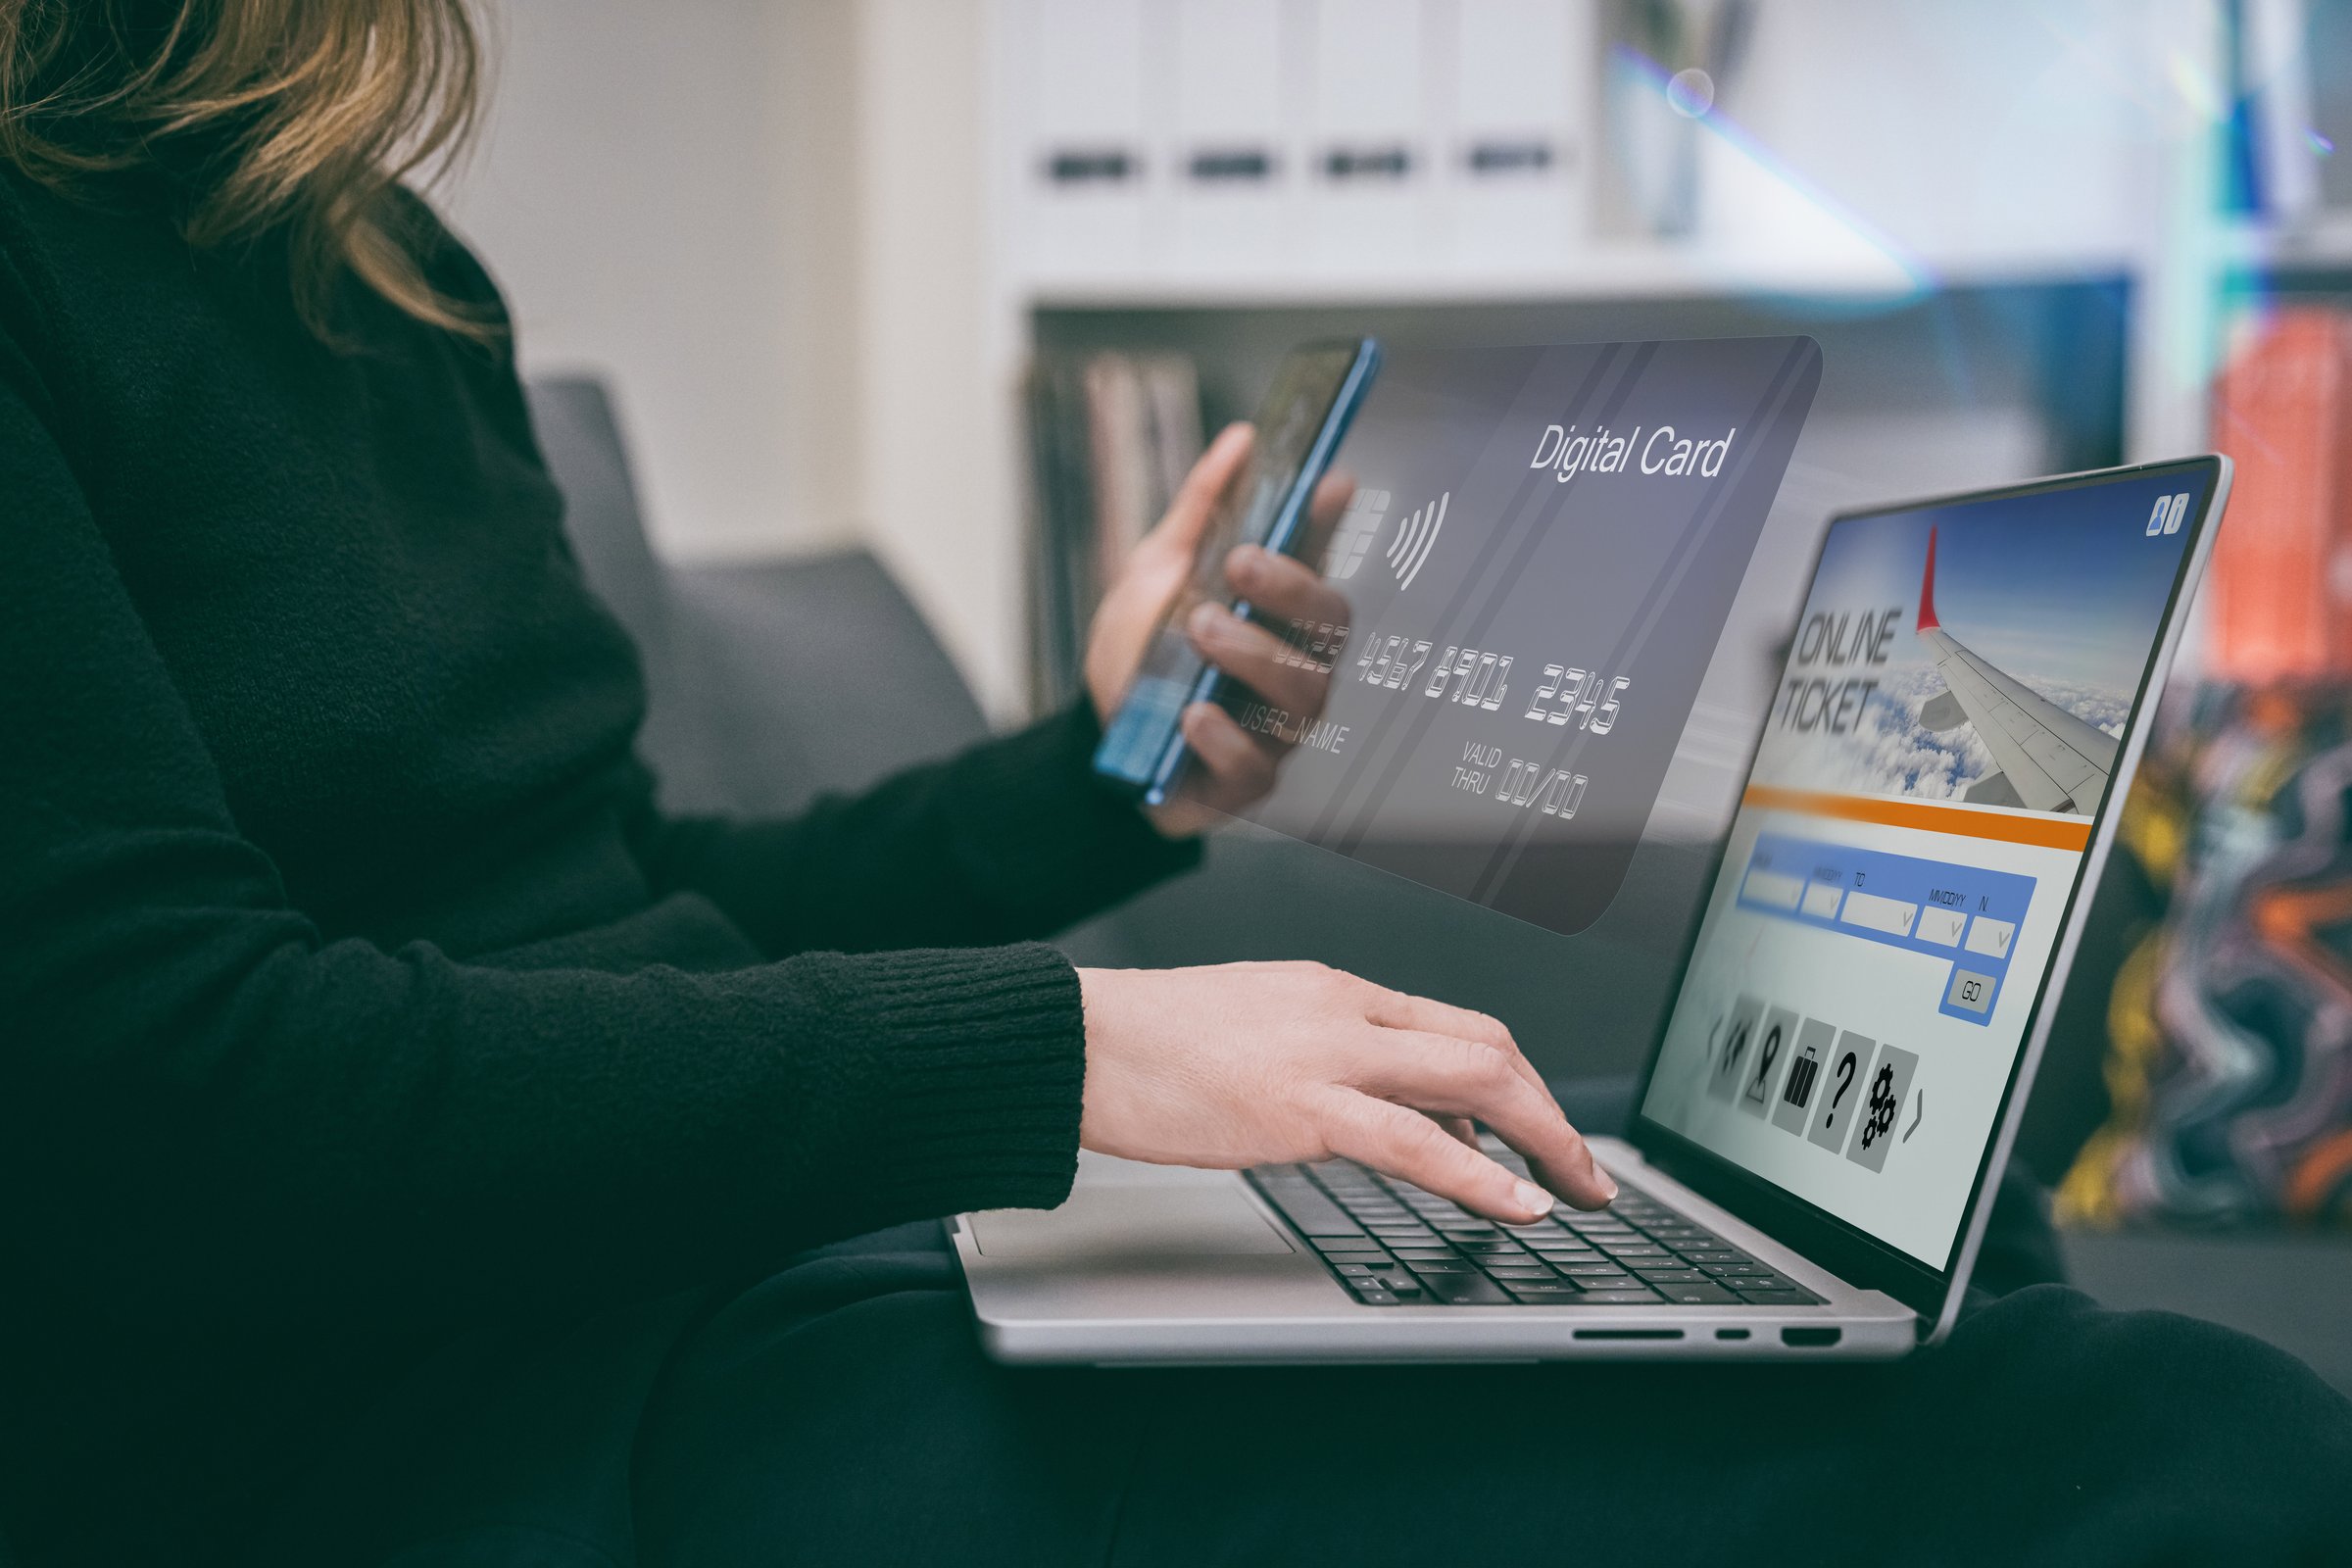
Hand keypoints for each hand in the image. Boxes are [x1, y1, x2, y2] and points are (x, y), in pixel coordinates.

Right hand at [1077, 961, 1617, 1221]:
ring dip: (1543, 1140)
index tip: (1543, 1133)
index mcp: (1333, 991)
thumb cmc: (1150, 1046)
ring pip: (1472, 1081)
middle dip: (1550, 1114)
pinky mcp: (1298, 1107)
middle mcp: (1343, 1010)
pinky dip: (1479, 1174)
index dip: (1519, 1083)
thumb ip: (1332, 1068)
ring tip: (1577, 1193)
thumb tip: (1398, 1121)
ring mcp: (1325, 1054)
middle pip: (1487, 1048)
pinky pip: (1413, 1140)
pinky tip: (1517, 1203)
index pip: (1456, 1027)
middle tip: (1585, 1173)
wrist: (1078, 1041)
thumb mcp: (1258, 1034)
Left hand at [1085, 424, 1355, 837]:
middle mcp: (1295, 667)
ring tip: (1202, 631)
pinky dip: (1225, 737)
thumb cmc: (1141, 654)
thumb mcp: (1154, 572)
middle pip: (1330, 627)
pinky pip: (1255, 767)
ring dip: (1255, 655)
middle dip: (1291, 589)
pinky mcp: (1246, 783)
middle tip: (1240, 563)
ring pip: (1303, 694)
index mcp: (1279, 614)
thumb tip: (1239, 440)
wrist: (1094, 738)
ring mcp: (1277, 728)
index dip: (1331, 525)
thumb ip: (1197, 511)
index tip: (1327, 484)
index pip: (1321, 561)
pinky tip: (1193, 713)